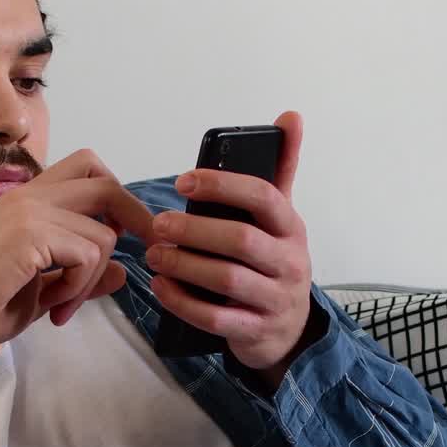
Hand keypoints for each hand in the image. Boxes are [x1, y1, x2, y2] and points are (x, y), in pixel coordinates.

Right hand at [0, 149, 156, 350]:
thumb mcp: (43, 291)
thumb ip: (81, 276)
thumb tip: (123, 272)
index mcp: (26, 200)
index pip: (86, 168)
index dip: (115, 197)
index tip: (128, 234)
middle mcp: (26, 196)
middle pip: (103, 180)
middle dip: (134, 216)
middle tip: (146, 250)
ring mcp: (27, 211)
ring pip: (103, 233)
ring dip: (92, 278)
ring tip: (62, 305)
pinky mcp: (28, 234)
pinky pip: (88, 255)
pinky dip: (79, 287)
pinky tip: (53, 306)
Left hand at [146, 112, 314, 375]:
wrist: (289, 331)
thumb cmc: (274, 264)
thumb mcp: (282, 220)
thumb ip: (281, 170)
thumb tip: (291, 115)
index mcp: (292, 227)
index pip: (264, 196)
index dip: (222, 186)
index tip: (184, 182)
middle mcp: (290, 262)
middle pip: (241, 239)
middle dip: (195, 230)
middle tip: (159, 225)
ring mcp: (275, 299)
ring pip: (228, 279)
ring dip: (185, 265)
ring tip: (154, 255)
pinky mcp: (256, 331)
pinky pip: (216, 317)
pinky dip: (183, 302)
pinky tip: (161, 288)